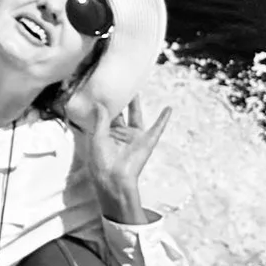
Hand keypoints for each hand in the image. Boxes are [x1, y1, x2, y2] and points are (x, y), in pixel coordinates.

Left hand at [69, 93, 172, 224]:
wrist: (114, 179)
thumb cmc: (102, 163)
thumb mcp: (97, 138)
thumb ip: (100, 120)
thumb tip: (99, 103)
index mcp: (105, 135)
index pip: (105, 116)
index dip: (104, 104)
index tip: (102, 90)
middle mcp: (120, 135)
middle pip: (120, 113)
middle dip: (120, 101)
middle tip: (120, 85)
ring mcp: (133, 138)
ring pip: (136, 116)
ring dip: (136, 105)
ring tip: (137, 90)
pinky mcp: (146, 142)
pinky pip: (157, 128)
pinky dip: (163, 119)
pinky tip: (168, 109)